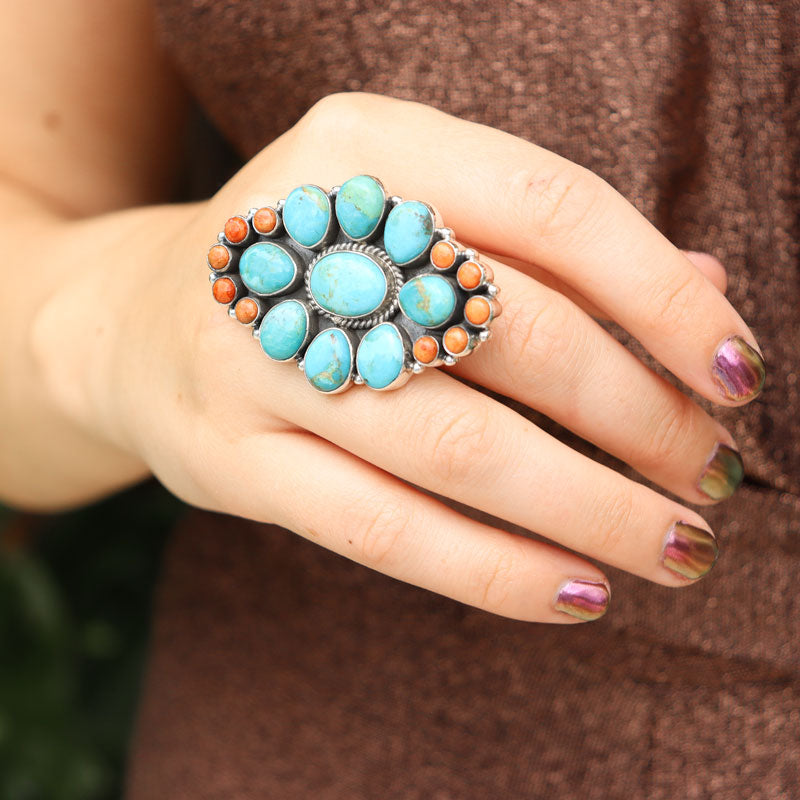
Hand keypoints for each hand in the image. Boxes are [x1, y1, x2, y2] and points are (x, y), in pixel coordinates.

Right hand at [36, 92, 764, 621]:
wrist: (139, 321)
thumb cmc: (314, 268)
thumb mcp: (413, 217)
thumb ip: (549, 252)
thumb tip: (705, 292)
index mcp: (365, 148)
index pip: (551, 209)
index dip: (664, 298)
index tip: (737, 374)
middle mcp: (303, 242)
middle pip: (513, 334)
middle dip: (640, 416)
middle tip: (712, 473)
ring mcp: (254, 358)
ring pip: (457, 447)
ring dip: (589, 508)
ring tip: (674, 546)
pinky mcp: (230, 463)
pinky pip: (386, 531)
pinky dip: (497, 571)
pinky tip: (578, 593)